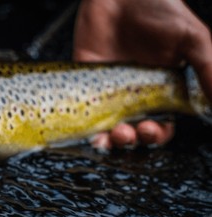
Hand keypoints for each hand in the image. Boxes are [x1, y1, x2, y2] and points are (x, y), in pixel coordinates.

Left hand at [74, 0, 211, 148]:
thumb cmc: (158, 8)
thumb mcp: (191, 38)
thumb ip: (207, 69)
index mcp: (161, 88)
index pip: (160, 122)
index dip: (157, 134)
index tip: (153, 129)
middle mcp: (134, 92)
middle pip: (133, 129)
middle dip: (134, 139)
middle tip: (133, 132)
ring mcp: (109, 88)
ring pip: (108, 125)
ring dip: (111, 139)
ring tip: (115, 135)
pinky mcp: (85, 80)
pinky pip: (82, 108)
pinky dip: (86, 127)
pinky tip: (91, 134)